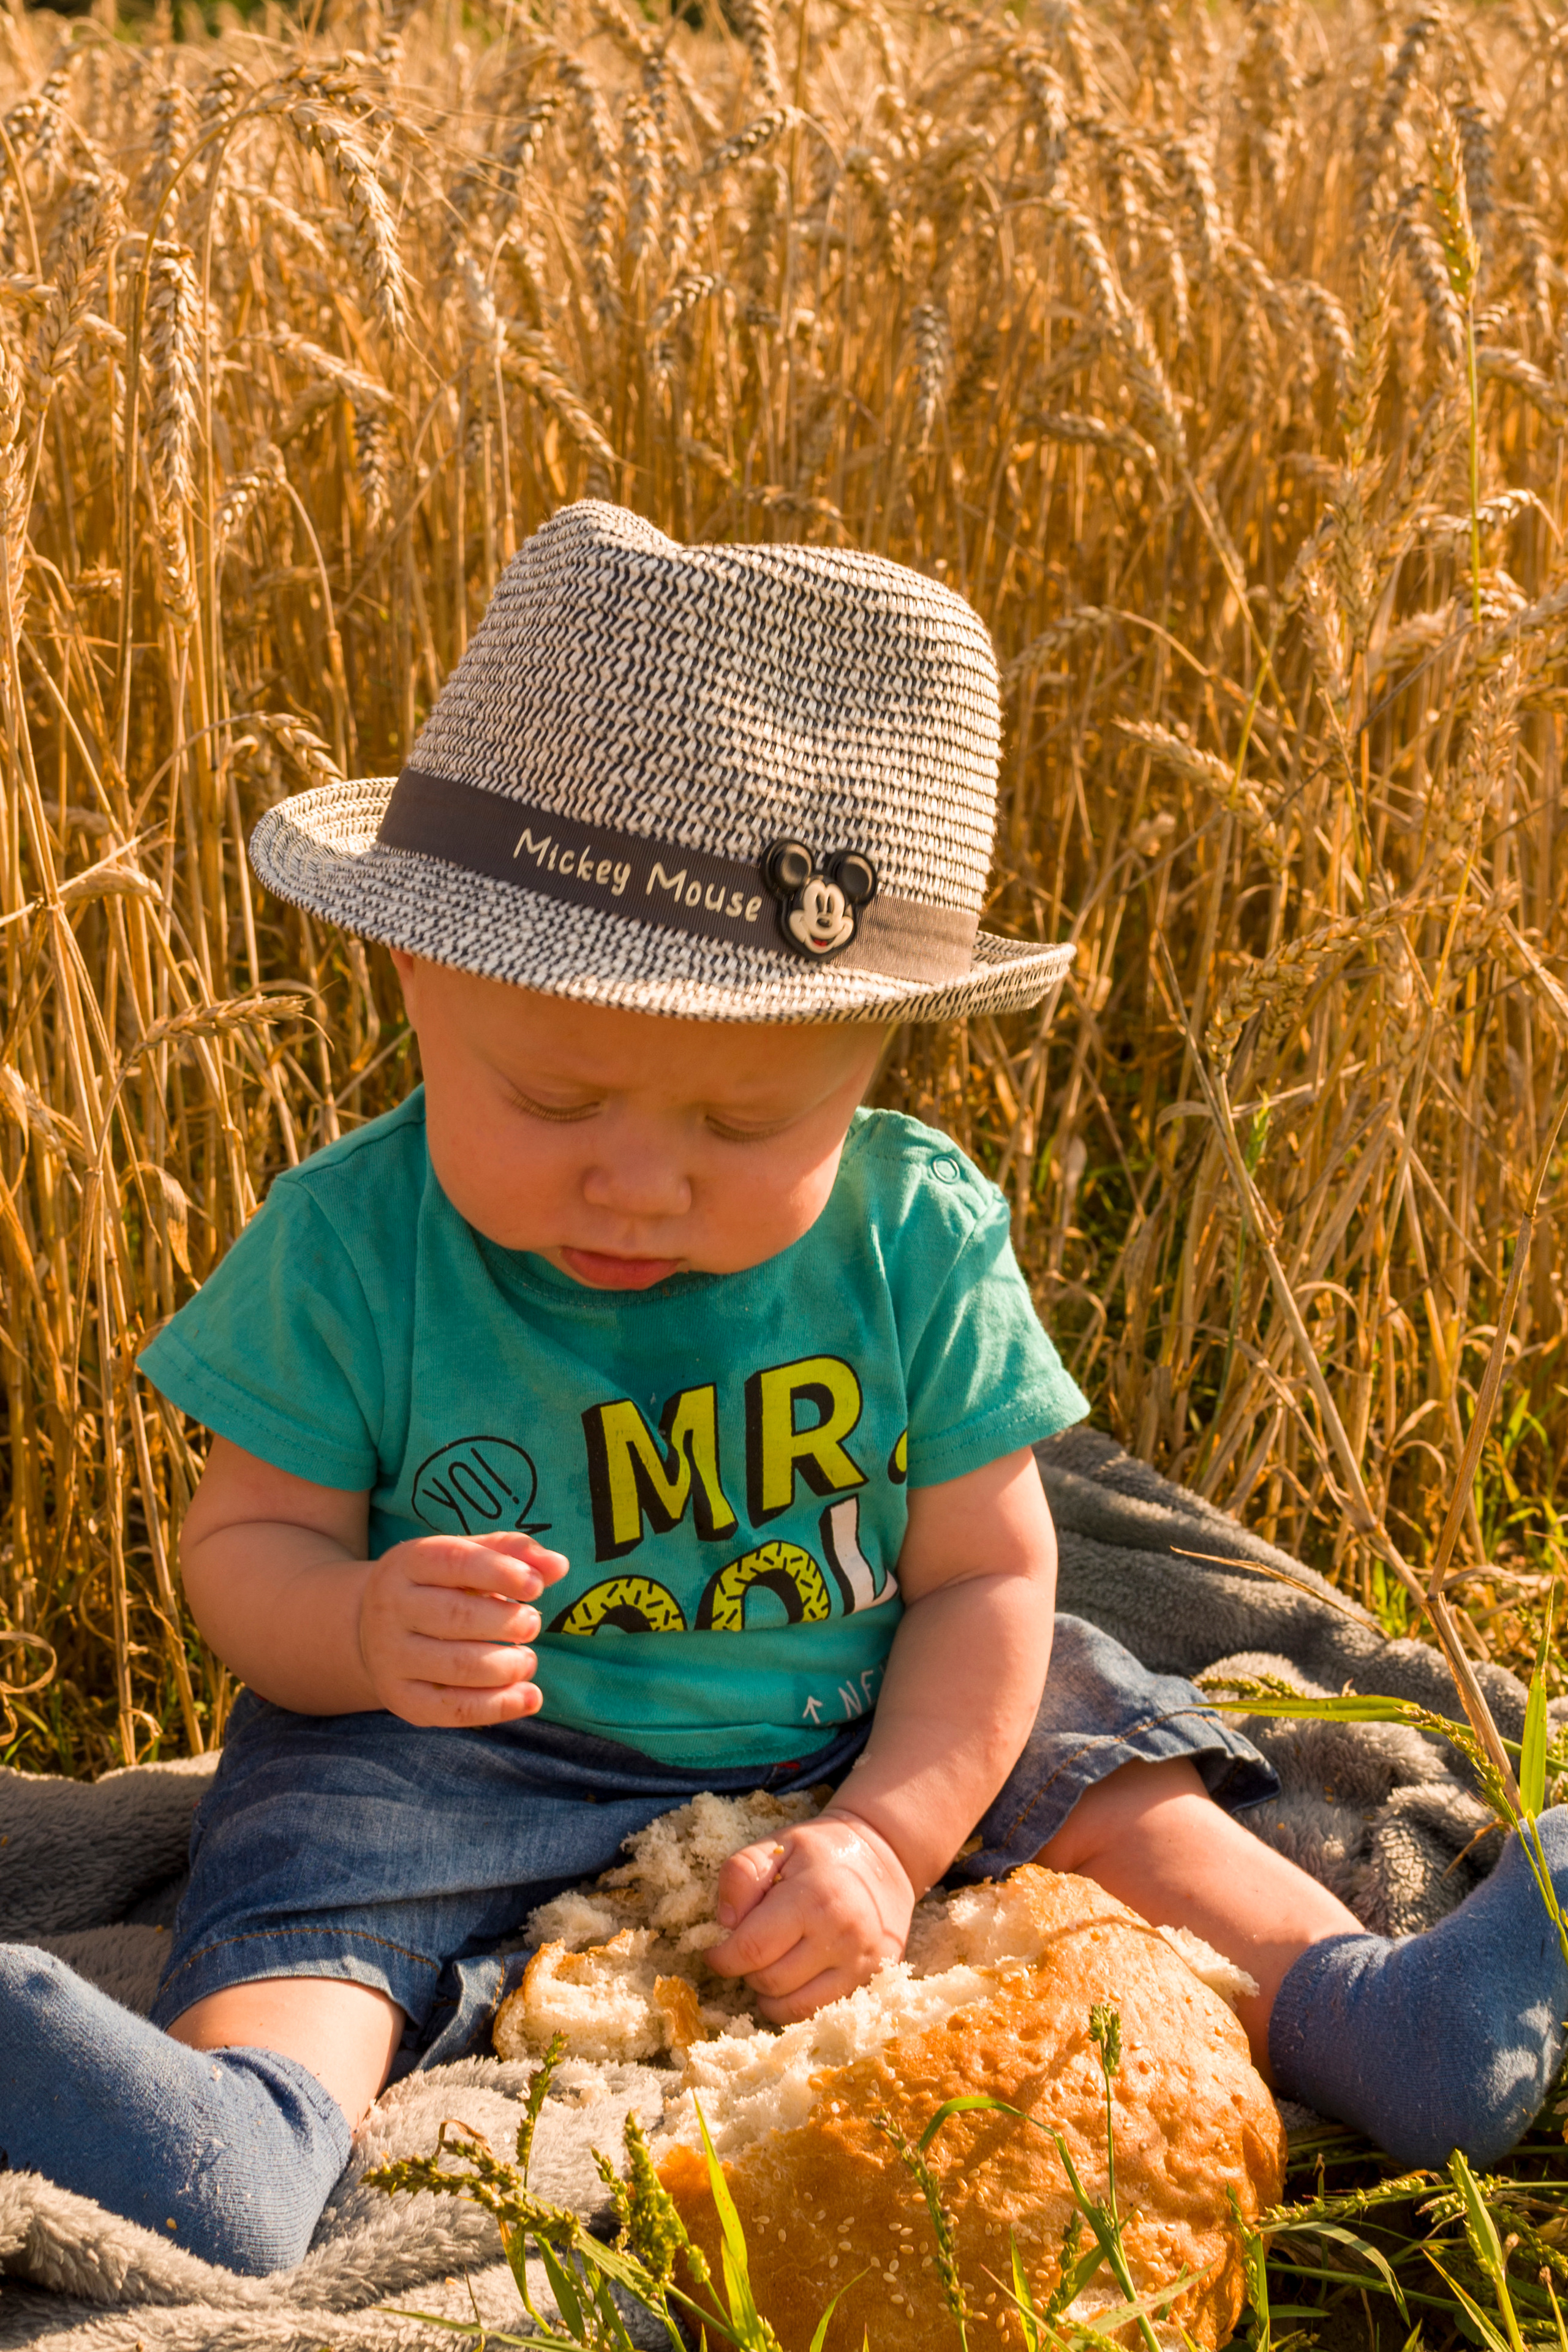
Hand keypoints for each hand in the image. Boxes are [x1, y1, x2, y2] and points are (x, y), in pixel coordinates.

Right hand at [357, 1532, 567, 1726]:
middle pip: (456, 1616)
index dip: (501, 1573)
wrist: (371, 1629)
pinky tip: (530, 1696)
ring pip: (458, 1667)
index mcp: (409, 1562)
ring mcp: (391, 1656)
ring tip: (527, 1659)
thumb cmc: (438, 1585)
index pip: (456, 1561)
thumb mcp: (468, 1556)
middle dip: (507, 1622)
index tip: (536, 1586)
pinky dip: (500, 1706)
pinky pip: (454, 1709)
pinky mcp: (402, 1698)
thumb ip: (514, 1554)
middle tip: (533, 1623)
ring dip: (508, 1665)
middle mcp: (392, 1608)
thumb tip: (558, 1565)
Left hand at [703, 1809, 914, 2021]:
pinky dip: (797, 2002)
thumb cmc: (822, 1850)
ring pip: (794, 2007)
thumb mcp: (776, 1845)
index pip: (752, 1950)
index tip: (714, 1952)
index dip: (722, 1958)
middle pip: (770, 1982)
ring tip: (770, 1964)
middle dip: (747, 1971)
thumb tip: (726, 1925)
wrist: (885, 1854)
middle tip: (749, 1949)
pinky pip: (821, 2010)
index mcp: (812, 1897)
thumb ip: (741, 1876)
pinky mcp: (873, 1978)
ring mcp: (862, 1961)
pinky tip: (794, 1977)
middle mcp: (842, 1935)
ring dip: (769, 1993)